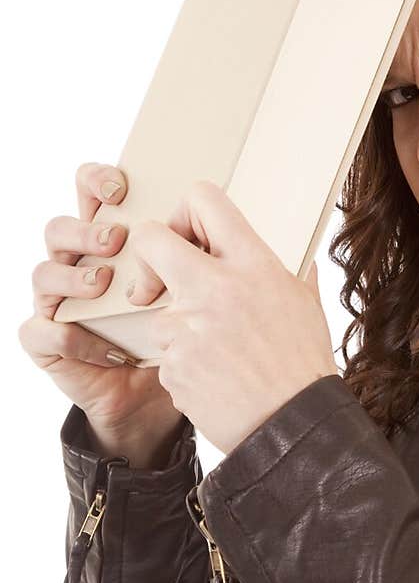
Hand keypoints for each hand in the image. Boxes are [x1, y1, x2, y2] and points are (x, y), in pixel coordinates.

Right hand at [19, 161, 183, 432]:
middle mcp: (80, 265)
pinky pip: (40, 330)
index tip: (122, 188)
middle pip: (61, 228)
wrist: (157, 401)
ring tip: (104, 285)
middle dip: (86, 229)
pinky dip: (71, 336)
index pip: (91, 194)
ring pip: (44, 273)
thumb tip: (215, 227)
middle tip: (116, 240)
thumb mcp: (194, 293)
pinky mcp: (48, 341)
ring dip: (74, 275)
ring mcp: (59, 302)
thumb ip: (194, 258)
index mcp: (113, 242)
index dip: (98, 181)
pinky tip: (108, 348)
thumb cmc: (176, 337)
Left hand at [124, 179, 339, 454]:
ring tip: (218, 359)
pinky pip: (165, 357)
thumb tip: (303, 260)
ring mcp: (188, 326)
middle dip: (148, 259)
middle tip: (154, 282)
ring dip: (177, 333)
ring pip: (157, 314)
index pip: (203, 199)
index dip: (185, 212)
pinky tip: (214, 381)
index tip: (185, 238)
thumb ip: (292, 276)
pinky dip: (183, 368)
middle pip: (151, 240)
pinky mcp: (171, 363)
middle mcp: (216, 286)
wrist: (293, 426)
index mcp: (253, 263)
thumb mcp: (307, 306)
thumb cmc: (303, 367)